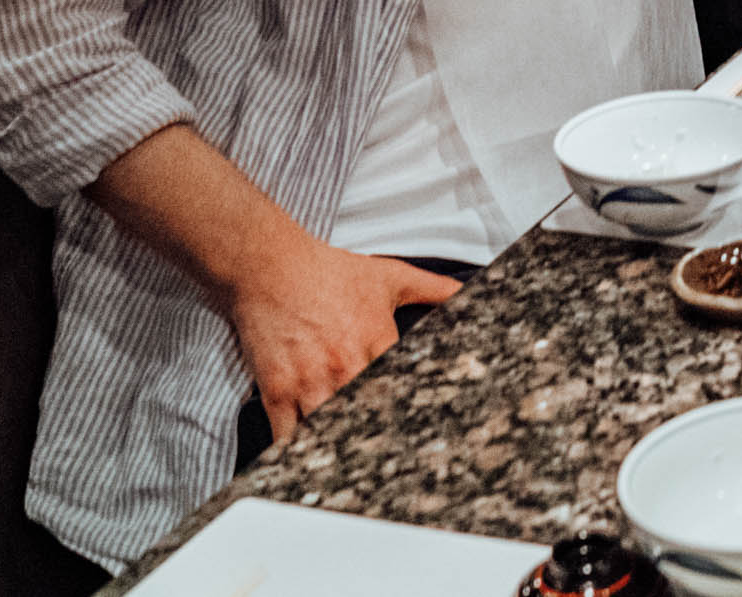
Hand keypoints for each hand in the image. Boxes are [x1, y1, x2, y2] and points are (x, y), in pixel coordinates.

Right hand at [225, 229, 458, 445]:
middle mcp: (347, 366)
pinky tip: (305, 467)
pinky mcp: (277, 391)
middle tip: (389, 465)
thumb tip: (470, 294)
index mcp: (379, 341)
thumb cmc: (329, 272)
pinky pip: (287, 437)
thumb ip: (435, 289)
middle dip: (380, 442)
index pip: (404, 393)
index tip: (421, 440)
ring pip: (330, 433)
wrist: (271, 266)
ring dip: (340, 451)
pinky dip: (296, 454)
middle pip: (370, 420)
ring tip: (351, 475)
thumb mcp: (391, 276)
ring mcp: (311, 382)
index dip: (412, 418)